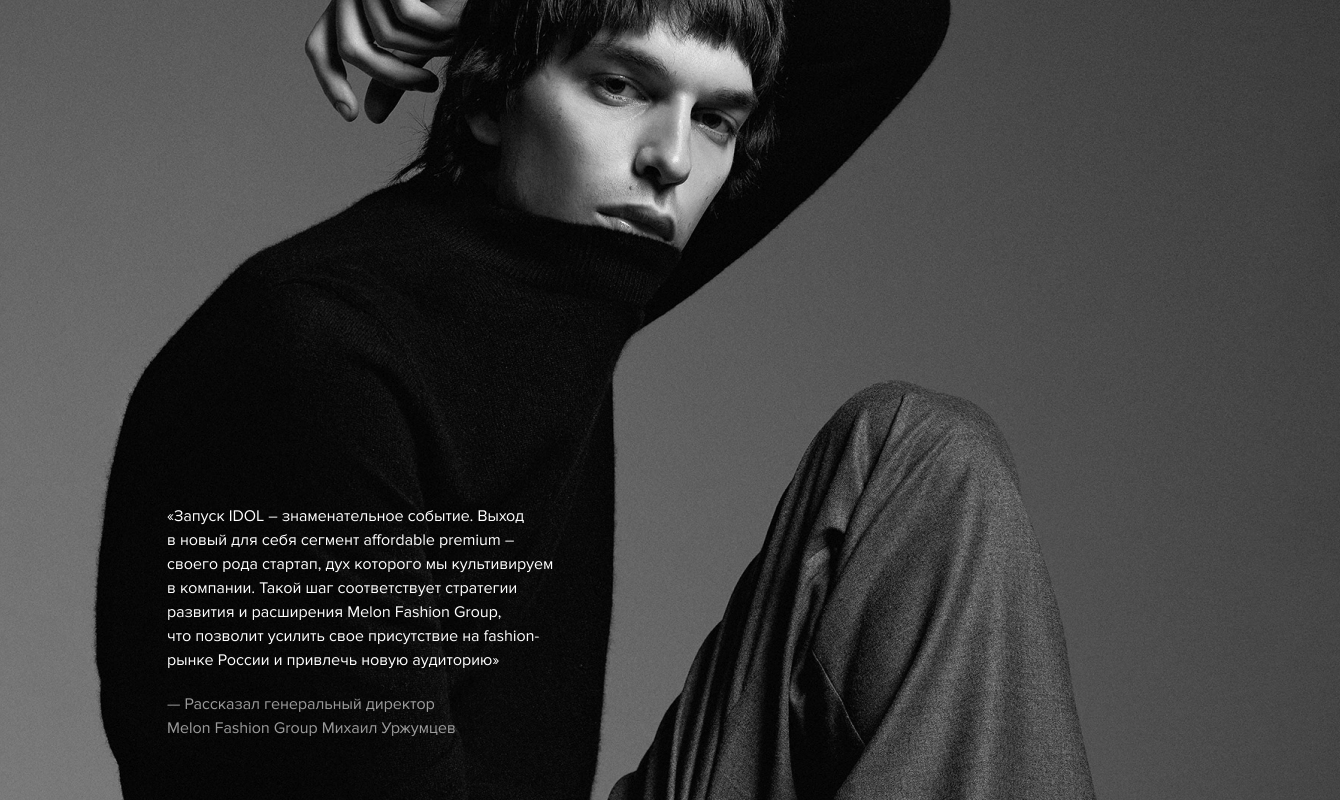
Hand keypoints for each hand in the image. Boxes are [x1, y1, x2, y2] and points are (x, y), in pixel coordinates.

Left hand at [305, 0, 465, 122]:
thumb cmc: (446, 2)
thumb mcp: (413, 41)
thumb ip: (392, 73)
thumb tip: (371, 115)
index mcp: (348, 9)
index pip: (320, 47)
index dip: (330, 82)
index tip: (351, 115)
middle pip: (350, 48)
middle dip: (391, 77)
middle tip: (428, 87)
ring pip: (384, 36)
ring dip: (426, 49)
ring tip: (452, 43)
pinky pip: (407, 16)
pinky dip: (437, 27)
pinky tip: (455, 25)